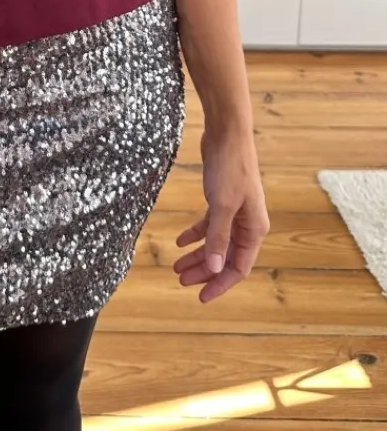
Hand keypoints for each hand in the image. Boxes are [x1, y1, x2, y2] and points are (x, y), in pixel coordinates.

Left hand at [173, 127, 269, 301]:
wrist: (227, 133)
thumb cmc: (229, 167)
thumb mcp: (222, 204)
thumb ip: (217, 237)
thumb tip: (213, 269)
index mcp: (254, 229)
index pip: (237, 268)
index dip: (219, 284)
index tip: (200, 297)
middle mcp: (247, 224)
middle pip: (225, 257)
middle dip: (204, 272)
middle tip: (180, 280)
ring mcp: (235, 211)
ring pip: (215, 242)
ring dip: (197, 255)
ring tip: (176, 266)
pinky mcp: (222, 199)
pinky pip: (209, 225)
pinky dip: (195, 234)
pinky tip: (179, 241)